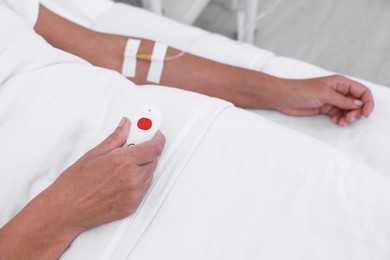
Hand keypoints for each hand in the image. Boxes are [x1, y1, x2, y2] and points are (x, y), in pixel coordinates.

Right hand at [48, 117, 165, 233]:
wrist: (65, 211)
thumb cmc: (74, 184)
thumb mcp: (93, 154)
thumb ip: (115, 138)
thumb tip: (125, 125)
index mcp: (123, 161)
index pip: (154, 147)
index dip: (158, 139)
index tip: (156, 134)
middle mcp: (131, 178)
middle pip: (153, 160)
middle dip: (146, 153)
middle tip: (132, 150)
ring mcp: (133, 194)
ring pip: (149, 176)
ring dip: (142, 168)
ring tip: (122, 168)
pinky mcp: (131, 206)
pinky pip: (143, 190)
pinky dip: (138, 183)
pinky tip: (121, 181)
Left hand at [276, 75, 374, 125]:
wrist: (284, 97)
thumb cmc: (301, 90)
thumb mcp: (325, 94)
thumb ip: (342, 100)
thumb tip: (359, 104)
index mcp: (340, 82)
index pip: (362, 91)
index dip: (367, 102)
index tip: (365, 114)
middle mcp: (338, 91)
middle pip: (357, 103)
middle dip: (357, 112)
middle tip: (349, 119)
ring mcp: (332, 100)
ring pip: (348, 111)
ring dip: (348, 118)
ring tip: (342, 122)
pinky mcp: (325, 108)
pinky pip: (339, 115)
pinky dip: (340, 120)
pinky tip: (337, 122)